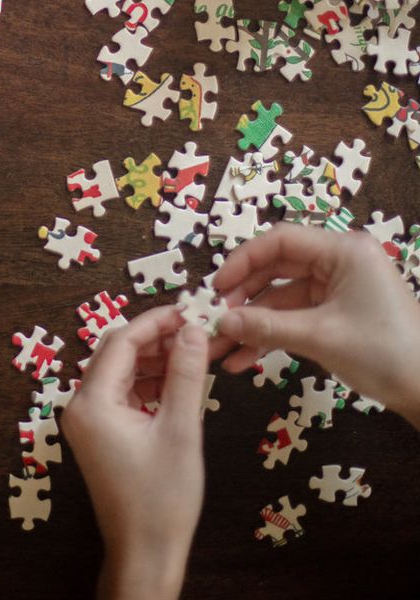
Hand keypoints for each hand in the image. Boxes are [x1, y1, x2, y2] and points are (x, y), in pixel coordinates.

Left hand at [62, 306, 208, 599]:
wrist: (146, 554)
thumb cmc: (163, 498)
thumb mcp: (180, 430)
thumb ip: (186, 374)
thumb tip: (193, 328)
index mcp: (91, 402)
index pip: (122, 341)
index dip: (156, 321)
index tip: (190, 309)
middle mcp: (81, 406)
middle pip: (119, 352)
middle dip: (157, 337)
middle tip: (196, 328)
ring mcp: (89, 420)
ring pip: (123, 370)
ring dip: (156, 359)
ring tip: (194, 352)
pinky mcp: (101, 433)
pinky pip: (124, 391)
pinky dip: (151, 382)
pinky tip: (180, 380)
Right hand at [212, 223, 419, 425]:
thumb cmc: (385, 352)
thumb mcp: (321, 337)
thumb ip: (267, 326)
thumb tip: (221, 323)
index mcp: (343, 251)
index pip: (281, 240)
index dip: (243, 260)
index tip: (216, 287)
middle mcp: (339, 262)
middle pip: (276, 268)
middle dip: (243, 297)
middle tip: (214, 319)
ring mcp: (337, 288)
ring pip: (281, 297)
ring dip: (252, 323)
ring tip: (220, 349)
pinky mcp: (336, 313)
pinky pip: (294, 317)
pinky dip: (271, 336)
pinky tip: (244, 360)